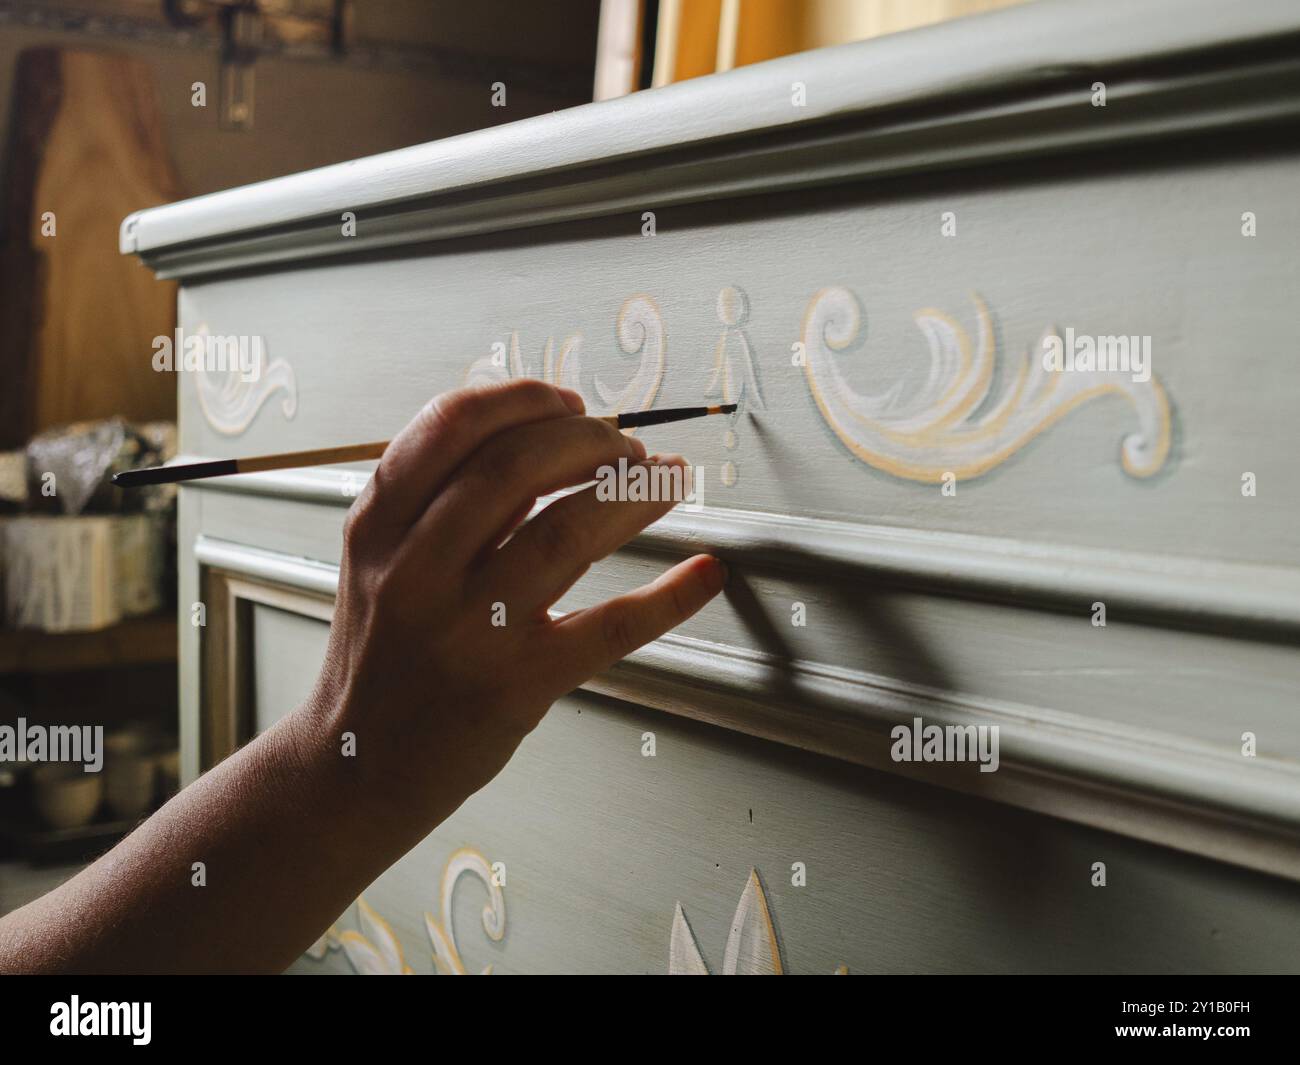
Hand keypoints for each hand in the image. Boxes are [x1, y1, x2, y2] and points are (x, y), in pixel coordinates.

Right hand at [303, 379, 725, 828]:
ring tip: (668, 482)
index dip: (524, 399)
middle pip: (517, 466)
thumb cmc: (380, 659)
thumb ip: (446, 505)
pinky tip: (702, 575)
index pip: (451, 425)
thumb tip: (546, 444)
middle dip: (591, 440)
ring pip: (568, 530)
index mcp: (377, 527)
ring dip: (635, 494)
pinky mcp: (515, 686)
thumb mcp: (382, 566)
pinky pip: (608, 626)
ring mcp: (466, 631)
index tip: (571, 403)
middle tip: (629, 448)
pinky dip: (668, 596)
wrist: (352, 769)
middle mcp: (414, 572)